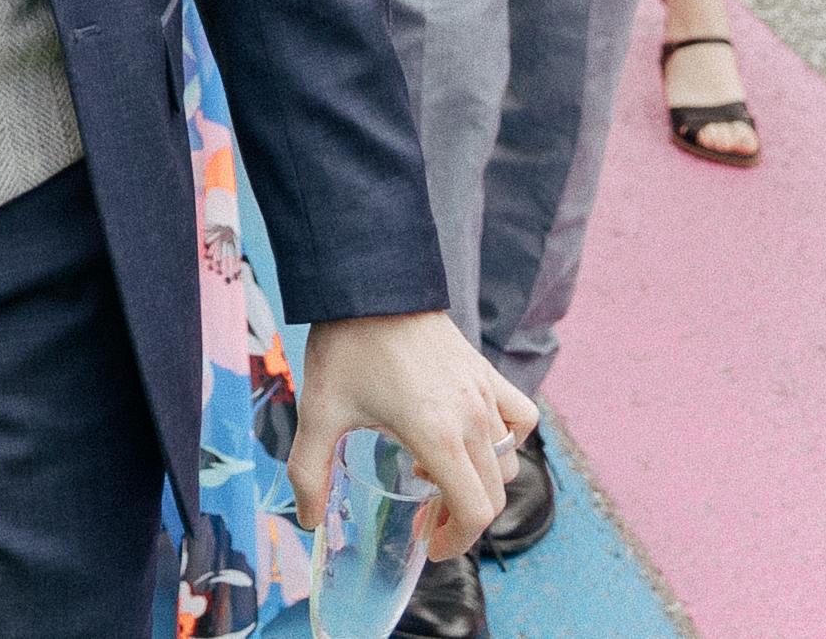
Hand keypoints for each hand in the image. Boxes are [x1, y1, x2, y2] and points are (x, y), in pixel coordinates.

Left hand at [291, 311, 535, 559]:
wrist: (368, 281)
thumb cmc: (346, 346)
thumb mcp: (319, 412)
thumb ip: (309, 472)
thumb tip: (306, 520)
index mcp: (437, 434)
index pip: (475, 511)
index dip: (457, 541)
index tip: (431, 543)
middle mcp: (472, 417)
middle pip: (493, 494)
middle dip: (463, 518)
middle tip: (428, 519)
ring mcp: (484, 392)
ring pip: (508, 461)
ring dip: (480, 481)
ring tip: (435, 472)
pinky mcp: (485, 371)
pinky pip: (518, 417)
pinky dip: (507, 439)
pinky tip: (471, 436)